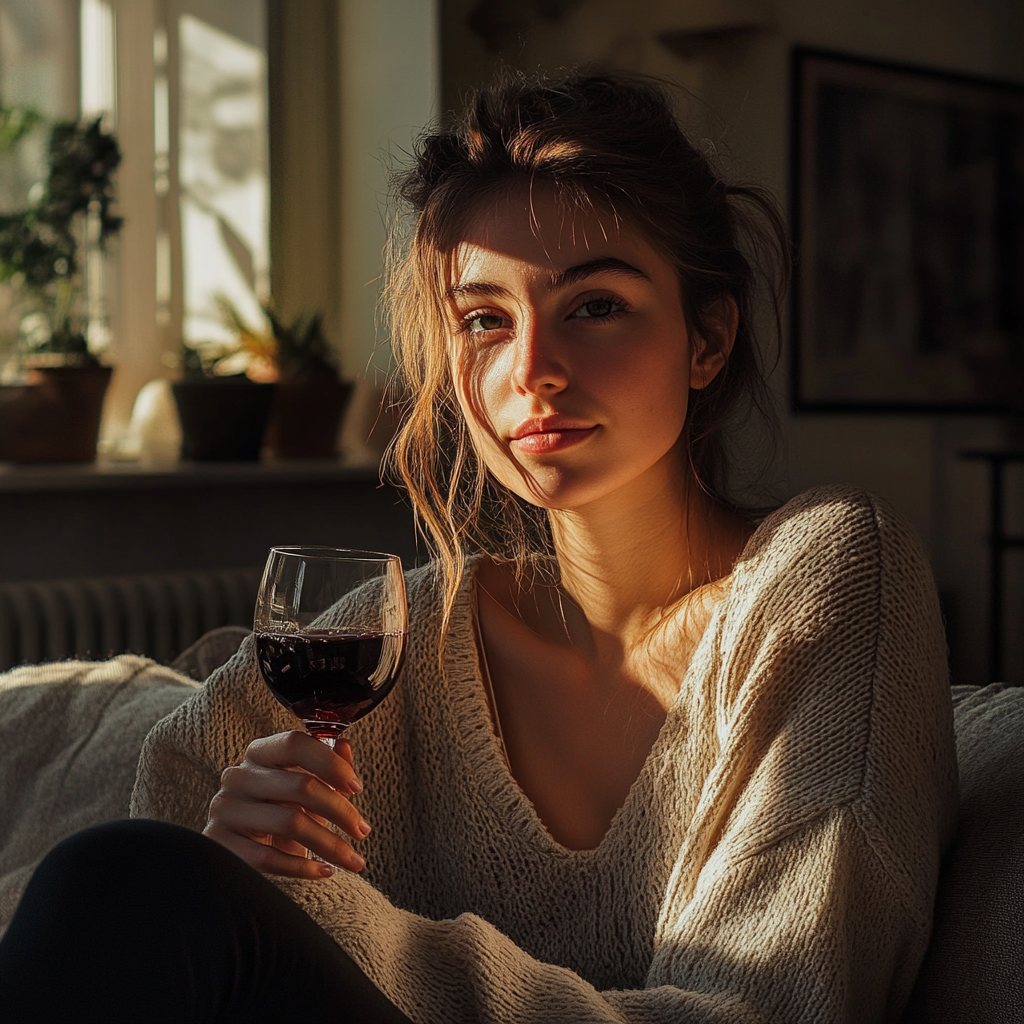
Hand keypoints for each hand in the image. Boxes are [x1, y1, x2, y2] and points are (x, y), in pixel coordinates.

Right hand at [203, 730, 370, 878]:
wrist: (241, 848)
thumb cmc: (279, 810)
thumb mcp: (303, 785)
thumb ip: (326, 765)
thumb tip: (345, 746)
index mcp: (260, 753)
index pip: (295, 744)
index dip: (331, 763)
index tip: (356, 787)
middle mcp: (238, 776)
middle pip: (301, 785)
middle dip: (340, 810)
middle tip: (362, 830)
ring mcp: (226, 810)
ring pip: (290, 822)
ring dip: (330, 844)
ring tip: (353, 859)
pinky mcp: (221, 845)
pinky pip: (269, 858)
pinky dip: (302, 868)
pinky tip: (324, 871)